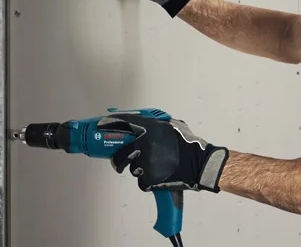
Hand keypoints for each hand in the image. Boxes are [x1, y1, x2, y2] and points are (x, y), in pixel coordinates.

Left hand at [99, 113, 228, 192]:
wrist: (200, 164)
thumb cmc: (188, 145)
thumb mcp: (173, 125)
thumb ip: (156, 123)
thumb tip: (137, 119)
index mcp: (152, 128)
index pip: (125, 122)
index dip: (110, 123)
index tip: (101, 125)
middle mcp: (146, 143)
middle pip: (121, 153)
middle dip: (119, 159)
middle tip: (121, 161)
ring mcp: (146, 161)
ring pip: (132, 168)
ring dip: (139, 169)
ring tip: (155, 167)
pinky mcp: (150, 177)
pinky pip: (141, 181)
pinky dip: (148, 181)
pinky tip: (160, 175)